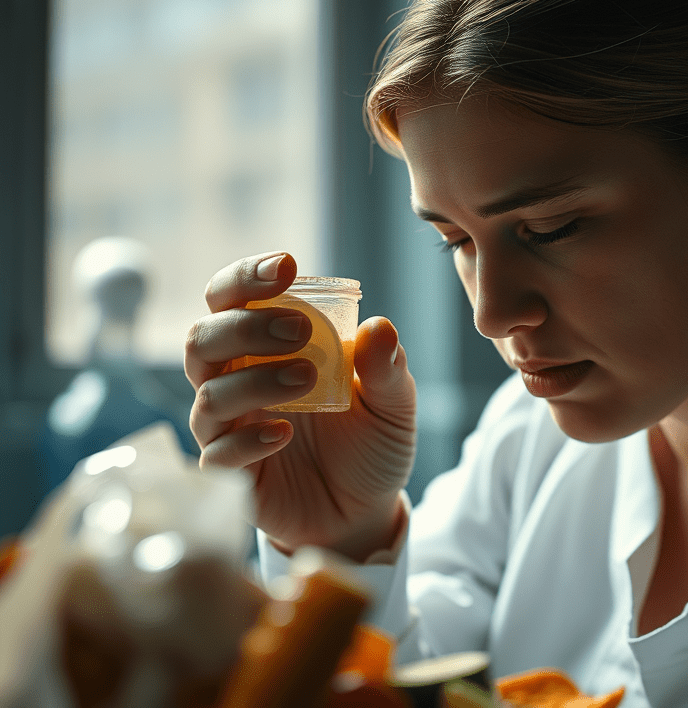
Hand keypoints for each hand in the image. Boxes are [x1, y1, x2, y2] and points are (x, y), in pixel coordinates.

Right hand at [184, 252, 416, 560]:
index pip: (232, 299)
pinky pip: (214, 454)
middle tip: (301, 331)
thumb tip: (379, 326)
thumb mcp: (394, 404)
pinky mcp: (231, 475)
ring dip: (255, 380)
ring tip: (308, 381)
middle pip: (202, 338)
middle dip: (246, 326)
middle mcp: (238, 380)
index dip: (246, 276)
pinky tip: (284, 434)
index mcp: (267, 348)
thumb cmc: (371, 444)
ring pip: (207, 393)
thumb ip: (387, 367)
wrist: (366, 511)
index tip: (285, 266)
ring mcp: (229, 428)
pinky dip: (246, 440)